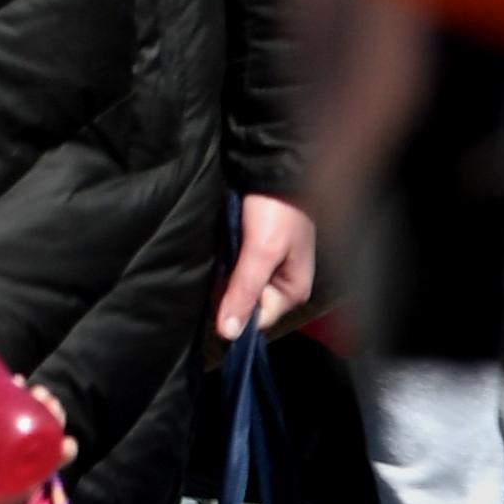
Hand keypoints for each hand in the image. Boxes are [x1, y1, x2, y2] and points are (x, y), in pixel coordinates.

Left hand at [215, 190, 319, 340]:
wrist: (275, 169)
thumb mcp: (260, 252)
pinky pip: (235, 267)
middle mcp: (282, 283)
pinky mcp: (254, 250)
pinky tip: (216, 252)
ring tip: (215, 260)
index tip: (213, 300)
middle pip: (245, 303)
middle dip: (227, 292)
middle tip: (211, 274)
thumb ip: (244, 291)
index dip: (233, 313)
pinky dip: (223, 262)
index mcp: (292, 291)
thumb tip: (228, 335)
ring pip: (237, 285)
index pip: (256, 320)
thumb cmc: (276, 210)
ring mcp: (268, 266)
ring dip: (223, 276)